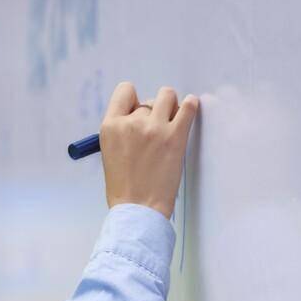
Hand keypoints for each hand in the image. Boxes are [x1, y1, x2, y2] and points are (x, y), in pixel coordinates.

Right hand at [100, 82, 198, 217]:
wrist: (139, 210)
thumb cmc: (124, 188)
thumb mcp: (110, 153)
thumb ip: (122, 131)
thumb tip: (142, 113)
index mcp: (110, 127)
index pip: (124, 91)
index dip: (134, 101)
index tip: (138, 114)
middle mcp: (131, 123)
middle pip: (148, 100)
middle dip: (153, 112)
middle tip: (155, 133)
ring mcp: (154, 128)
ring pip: (167, 96)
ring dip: (170, 106)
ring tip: (171, 122)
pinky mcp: (175, 136)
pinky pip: (188, 107)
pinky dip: (191, 105)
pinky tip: (190, 109)